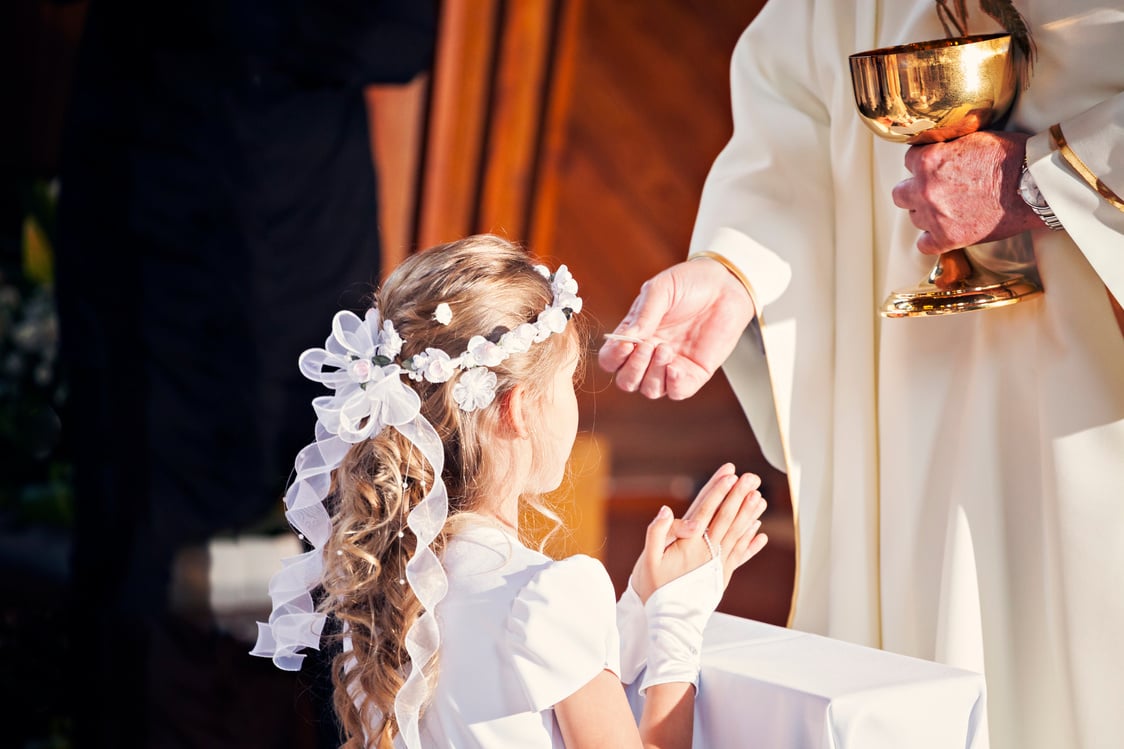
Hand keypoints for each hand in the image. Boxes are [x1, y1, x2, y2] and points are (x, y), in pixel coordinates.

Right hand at [598, 258, 754, 399]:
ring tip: (665, 348)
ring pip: (650, 390)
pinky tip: (676, 366)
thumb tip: (627, 338)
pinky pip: (676, 392)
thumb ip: (643, 315)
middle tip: (648, 347)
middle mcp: (650, 354)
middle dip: (633, 369)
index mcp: (635, 335)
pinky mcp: (695, 373)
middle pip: (627, 381)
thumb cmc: (690, 282)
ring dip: (653, 374)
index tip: (626, 345)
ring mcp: (671, 365)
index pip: (611, 359)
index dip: (613, 358)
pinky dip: (672, 384)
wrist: (725, 284)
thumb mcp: (661, 290)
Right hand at [631, 464, 768, 602]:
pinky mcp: (722, 576)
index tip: (731, 475)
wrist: (667, 621)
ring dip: (749, 515)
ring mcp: (717, 564)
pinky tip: (760, 532)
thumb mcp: (648, 559)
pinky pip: (740, 555)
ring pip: (737, 534)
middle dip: (739, 496)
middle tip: (751, 478)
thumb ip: (657, 532)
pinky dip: (750, 543)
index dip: (719, 492)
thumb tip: (667, 508)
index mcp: (689, 544)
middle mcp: (707, 552)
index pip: (707, 511)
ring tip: (760, 499)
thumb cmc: (654, 588)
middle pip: (726, 518)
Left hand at [891, 130, 1042, 253]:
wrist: (1035, 186)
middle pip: (901, 193)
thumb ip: (947, 146)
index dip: (923, 163)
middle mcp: (925, 189)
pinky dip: (932, 240)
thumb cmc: (1012, 158)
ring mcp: (934, 216)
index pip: (909, 160)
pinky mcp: (948, 238)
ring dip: (926, 213)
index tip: (935, 167)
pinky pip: (924, 245)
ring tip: (949, 209)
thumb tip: (937, 148)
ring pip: (914, 218)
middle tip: (935, 189)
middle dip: (915, 190)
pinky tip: (943, 232)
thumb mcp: (974, 137)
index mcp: (929, 161)